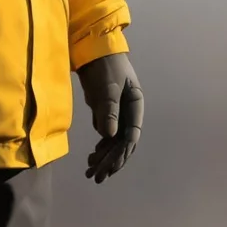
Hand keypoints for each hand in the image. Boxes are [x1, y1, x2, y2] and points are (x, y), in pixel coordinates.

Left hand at [76, 53, 142, 182]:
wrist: (93, 49)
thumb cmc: (105, 65)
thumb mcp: (107, 86)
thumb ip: (109, 109)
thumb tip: (108, 135)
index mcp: (135, 105)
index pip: (131, 135)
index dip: (121, 153)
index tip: (111, 167)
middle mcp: (129, 113)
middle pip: (122, 143)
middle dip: (111, 161)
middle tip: (97, 177)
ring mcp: (117, 114)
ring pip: (113, 142)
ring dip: (104, 158)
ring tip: (91, 173)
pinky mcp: (106, 113)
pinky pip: (105, 136)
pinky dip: (99, 148)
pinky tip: (91, 159)